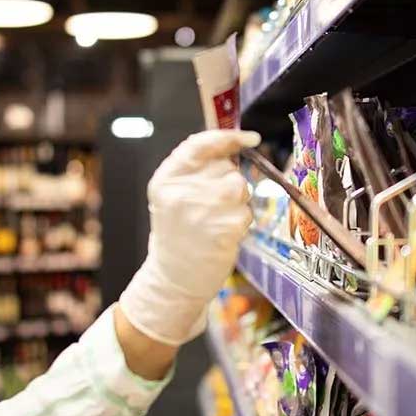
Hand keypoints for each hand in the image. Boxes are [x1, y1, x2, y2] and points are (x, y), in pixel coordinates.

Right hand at [118, 130, 259, 345]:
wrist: (174, 279)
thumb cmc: (179, 235)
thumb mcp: (173, 196)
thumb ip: (196, 169)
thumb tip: (236, 143)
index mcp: (166, 179)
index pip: (200, 144)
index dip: (228, 136)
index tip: (249, 138)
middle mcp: (181, 191)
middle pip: (226, 166)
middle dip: (228, 181)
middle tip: (211, 207)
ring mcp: (203, 209)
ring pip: (240, 186)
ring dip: (238, 202)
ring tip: (218, 221)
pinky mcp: (224, 228)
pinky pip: (246, 212)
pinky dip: (242, 223)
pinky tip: (224, 235)